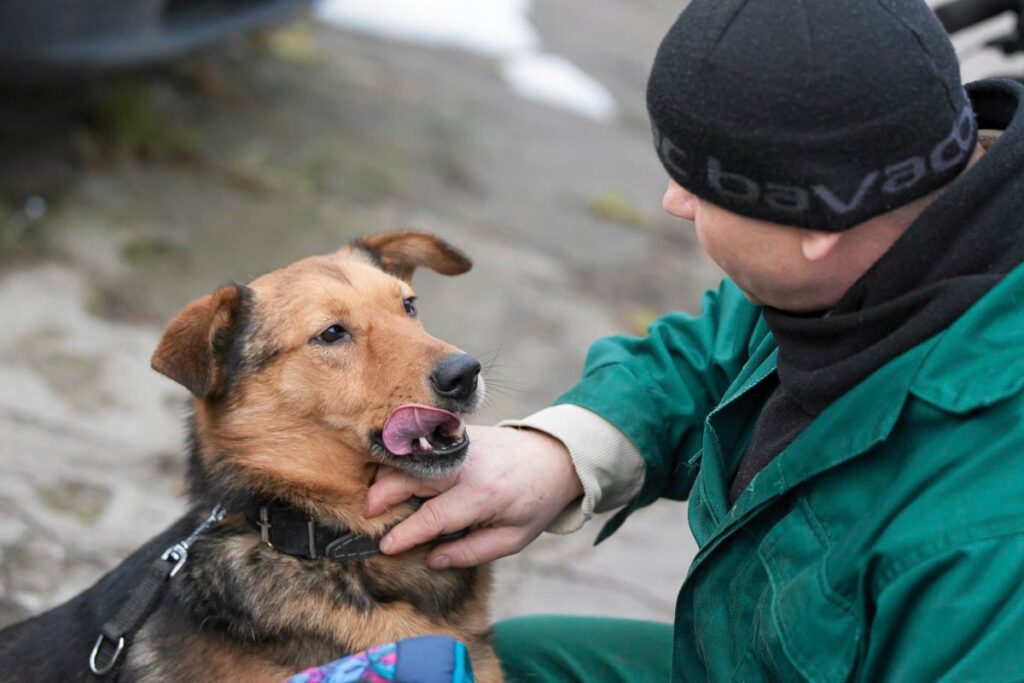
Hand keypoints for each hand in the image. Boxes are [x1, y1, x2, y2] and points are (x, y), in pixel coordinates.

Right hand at [366, 425, 583, 568]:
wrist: (552, 457)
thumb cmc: (533, 502)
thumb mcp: (513, 538)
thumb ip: (472, 551)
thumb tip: (433, 559)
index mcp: (482, 494)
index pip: (433, 516)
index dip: (406, 533)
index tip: (385, 546)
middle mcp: (465, 465)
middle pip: (409, 479)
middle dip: (381, 497)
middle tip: (365, 517)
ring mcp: (458, 444)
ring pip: (408, 458)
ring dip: (385, 477)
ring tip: (374, 500)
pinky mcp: (454, 434)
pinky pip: (419, 447)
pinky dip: (400, 462)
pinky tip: (391, 478)